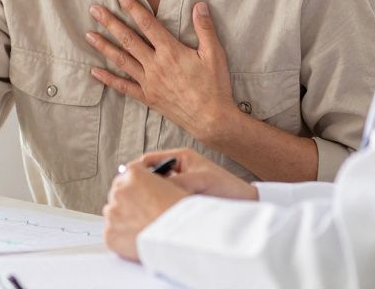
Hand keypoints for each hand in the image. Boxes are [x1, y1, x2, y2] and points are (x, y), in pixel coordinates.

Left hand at [86, 0, 234, 141]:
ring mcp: (149, 82)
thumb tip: (200, 5)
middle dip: (110, 23)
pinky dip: (108, 79)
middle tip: (94, 10)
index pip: (148, 24)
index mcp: (171, 52)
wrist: (211, 119)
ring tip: (89, 35)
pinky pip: (124, 87)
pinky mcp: (148, 97)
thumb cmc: (215, 86)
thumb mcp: (215, 54)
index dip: (133, 8)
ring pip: (121, 60)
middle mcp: (155, 65)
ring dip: (104, 47)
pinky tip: (95, 72)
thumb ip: (205, 29)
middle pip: (128, 39)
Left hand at [103, 157, 189, 261]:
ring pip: (113, 213)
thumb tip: (148, 188)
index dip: (135, 186)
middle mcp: (119, 190)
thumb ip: (154, 182)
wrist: (181, 238)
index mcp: (134, 174)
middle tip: (143, 214)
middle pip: (118, 193)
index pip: (127, 174)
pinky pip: (112, 233)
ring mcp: (112, 212)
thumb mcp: (173, 185)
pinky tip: (137, 240)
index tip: (139, 193)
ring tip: (142, 228)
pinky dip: (122, 237)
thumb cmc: (182, 214)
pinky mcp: (109, 233)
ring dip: (123, 219)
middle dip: (128, 202)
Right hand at [133, 148, 259, 200]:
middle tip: (132, 198)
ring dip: (150, 198)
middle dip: (140, 186)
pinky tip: (157, 216)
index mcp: (180, 158)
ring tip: (145, 208)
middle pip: (149, 176)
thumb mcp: (201, 181)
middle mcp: (178, 170)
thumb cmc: (228, 188)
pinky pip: (163, 201)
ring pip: (155, 190)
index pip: (148, 160)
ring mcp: (179, 184)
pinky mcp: (182, 199)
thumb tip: (155, 189)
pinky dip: (158, 207)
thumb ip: (178, 182)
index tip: (126, 181)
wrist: (247, 205)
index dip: (135, 170)